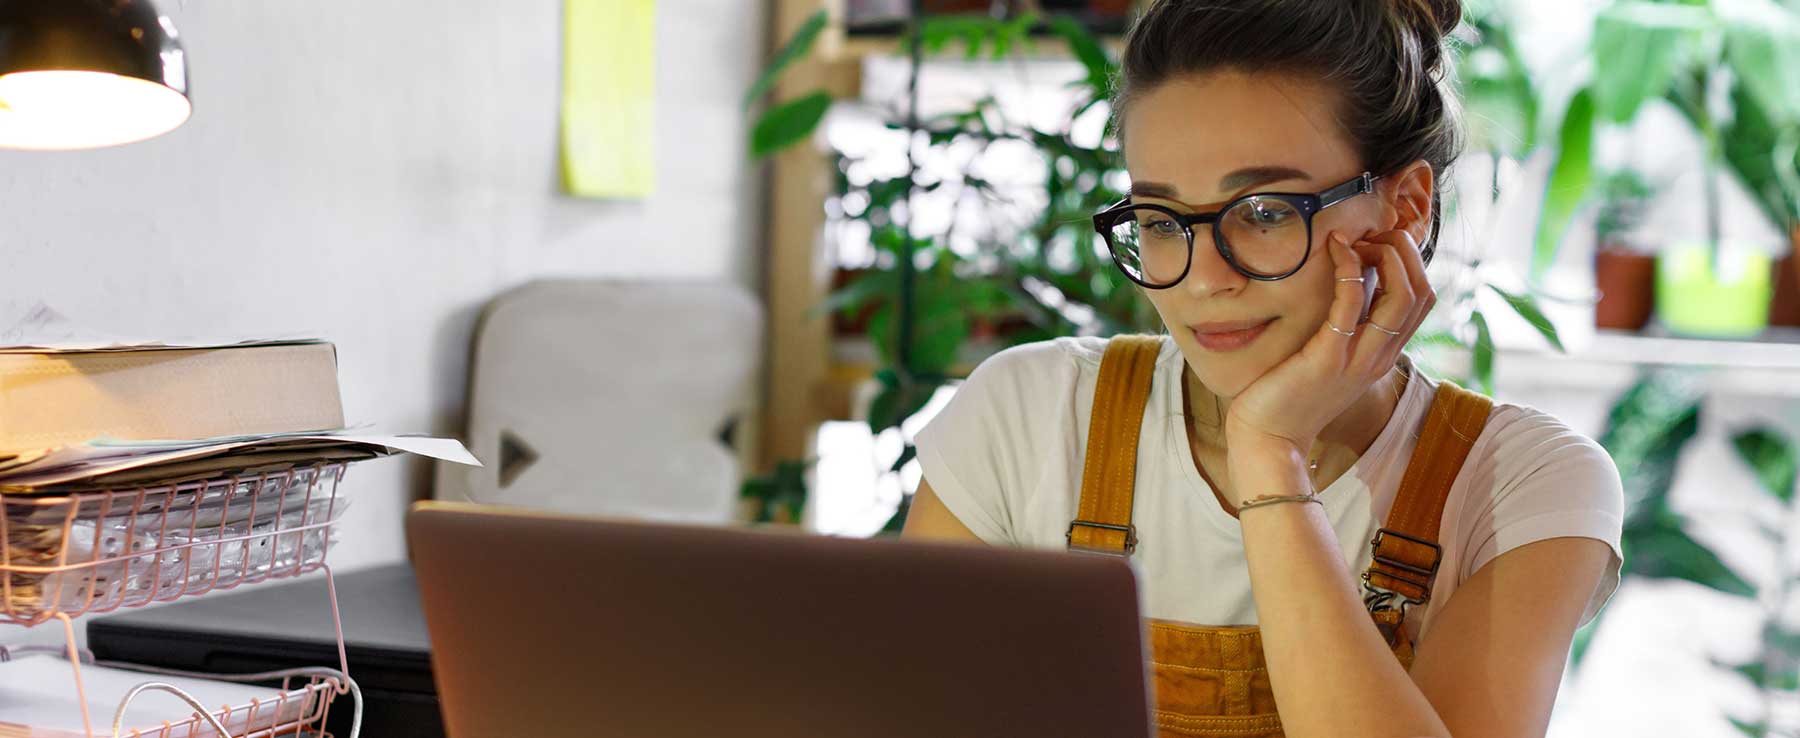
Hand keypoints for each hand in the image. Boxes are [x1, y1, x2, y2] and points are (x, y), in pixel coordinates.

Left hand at [1220, 228, 1434, 495]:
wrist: (1269, 439)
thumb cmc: (1290, 395)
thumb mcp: (1329, 358)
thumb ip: (1345, 328)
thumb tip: (1348, 284)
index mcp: (1382, 355)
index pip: (1422, 299)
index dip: (1410, 262)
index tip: (1377, 243)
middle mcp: (1379, 357)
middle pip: (1422, 292)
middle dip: (1405, 252)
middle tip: (1371, 234)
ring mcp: (1358, 358)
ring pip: (1402, 297)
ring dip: (1386, 256)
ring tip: (1356, 239)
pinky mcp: (1328, 357)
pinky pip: (1352, 304)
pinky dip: (1349, 270)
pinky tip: (1335, 251)